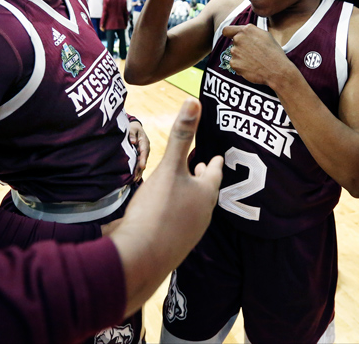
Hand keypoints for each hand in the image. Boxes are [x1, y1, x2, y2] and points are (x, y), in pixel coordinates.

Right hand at [109, 99, 223, 315]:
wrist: (140, 259)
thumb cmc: (158, 210)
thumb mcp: (169, 167)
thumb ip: (181, 135)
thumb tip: (194, 100)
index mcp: (205, 194)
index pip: (215, 173)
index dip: (215, 163)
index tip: (218, 157)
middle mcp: (201, 215)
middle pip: (206, 192)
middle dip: (204, 179)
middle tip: (202, 168)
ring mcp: (187, 233)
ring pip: (193, 209)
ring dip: (189, 196)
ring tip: (183, 188)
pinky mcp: (171, 246)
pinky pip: (178, 223)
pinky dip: (175, 212)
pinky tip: (164, 212)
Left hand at [220, 24, 293, 85]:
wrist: (276, 70)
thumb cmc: (274, 53)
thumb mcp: (266, 35)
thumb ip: (251, 32)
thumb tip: (245, 33)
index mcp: (247, 30)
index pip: (227, 30)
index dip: (229, 34)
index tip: (231, 37)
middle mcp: (239, 38)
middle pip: (234, 43)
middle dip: (241, 47)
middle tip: (253, 53)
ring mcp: (235, 51)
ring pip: (235, 54)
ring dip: (241, 57)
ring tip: (254, 61)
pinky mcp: (234, 63)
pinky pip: (235, 64)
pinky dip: (241, 66)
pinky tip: (251, 67)